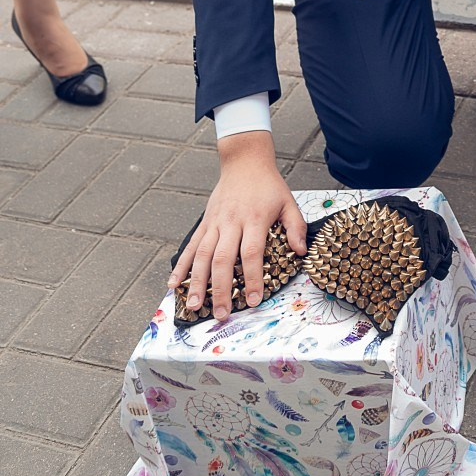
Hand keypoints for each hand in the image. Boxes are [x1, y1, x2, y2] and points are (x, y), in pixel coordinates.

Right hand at [167, 133, 305, 321]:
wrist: (244, 162)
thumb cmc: (268, 185)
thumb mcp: (288, 202)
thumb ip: (295, 227)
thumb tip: (301, 252)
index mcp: (254, 219)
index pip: (252, 253)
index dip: (253, 277)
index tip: (254, 299)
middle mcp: (231, 222)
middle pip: (223, 259)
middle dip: (220, 289)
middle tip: (221, 313)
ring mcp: (215, 223)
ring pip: (202, 256)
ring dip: (196, 282)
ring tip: (193, 306)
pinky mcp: (204, 223)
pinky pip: (191, 246)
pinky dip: (181, 266)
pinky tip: (173, 283)